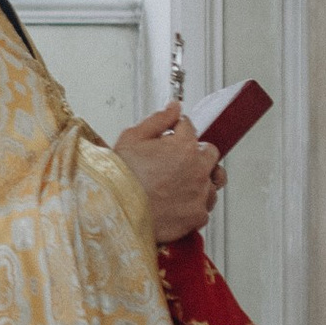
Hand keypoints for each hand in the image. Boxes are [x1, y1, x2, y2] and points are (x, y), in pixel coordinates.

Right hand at [113, 106, 226, 247]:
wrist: (114, 211)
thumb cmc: (120, 177)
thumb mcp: (132, 138)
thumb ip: (159, 119)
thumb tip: (174, 107)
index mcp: (184, 146)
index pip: (190, 127)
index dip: (176, 131)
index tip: (169, 138)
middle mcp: (198, 169)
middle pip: (210, 154)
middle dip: (195, 154)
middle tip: (175, 162)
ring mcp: (200, 194)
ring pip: (212, 183)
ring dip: (199, 181)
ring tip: (175, 187)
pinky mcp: (197, 217)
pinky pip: (204, 208)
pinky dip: (193, 206)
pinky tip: (175, 204)